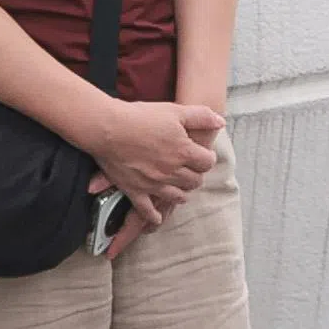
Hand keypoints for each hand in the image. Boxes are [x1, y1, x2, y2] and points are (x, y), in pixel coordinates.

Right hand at [79, 92, 223, 219]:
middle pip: (195, 181)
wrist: (108, 127)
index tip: (202, 154)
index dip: (207, 157)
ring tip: (179, 186)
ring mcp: (154, 184)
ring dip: (182, 192)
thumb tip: (220, 122)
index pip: (207, 163)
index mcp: (184, 152)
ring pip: (177, 197)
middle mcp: (172, 172)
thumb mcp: (176, 110)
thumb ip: (202, 116)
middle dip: (195, 174)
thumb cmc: (141, 116)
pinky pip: (147, 210)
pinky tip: (157, 218)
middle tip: (191, 169)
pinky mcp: (135, 191)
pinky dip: (154, 216)